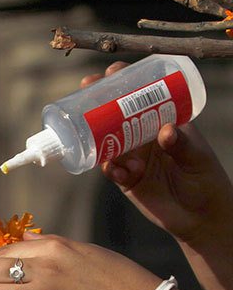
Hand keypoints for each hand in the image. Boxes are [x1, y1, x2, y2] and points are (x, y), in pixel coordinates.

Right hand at [84, 63, 232, 247]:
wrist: (200, 216)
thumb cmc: (205, 179)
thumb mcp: (197, 156)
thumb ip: (181, 144)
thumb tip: (165, 131)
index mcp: (162, 122)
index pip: (141, 97)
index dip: (124, 83)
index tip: (112, 72)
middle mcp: (143, 137)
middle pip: (115, 115)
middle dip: (97, 102)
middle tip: (85, 90)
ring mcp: (132, 158)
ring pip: (107, 141)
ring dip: (95, 134)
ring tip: (88, 133)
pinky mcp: (126, 180)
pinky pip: (112, 171)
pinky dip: (110, 169)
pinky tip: (114, 170)